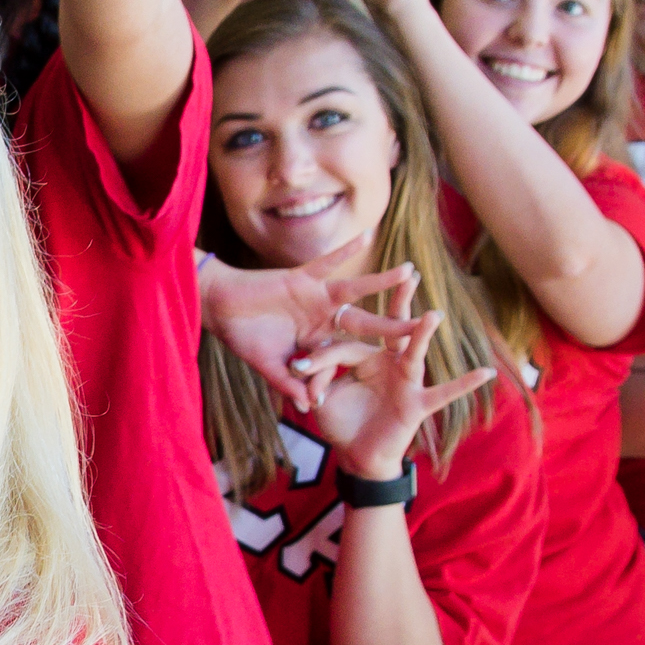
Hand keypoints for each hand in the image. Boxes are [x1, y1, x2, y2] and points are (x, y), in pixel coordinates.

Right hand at [199, 234, 419, 408]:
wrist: (219, 307)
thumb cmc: (241, 336)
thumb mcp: (268, 366)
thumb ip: (289, 383)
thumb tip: (310, 407)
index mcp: (317, 340)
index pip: (349, 353)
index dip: (369, 362)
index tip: (398, 369)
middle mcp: (323, 318)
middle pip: (365, 323)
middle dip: (393, 325)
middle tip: (425, 324)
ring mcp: (315, 297)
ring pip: (355, 290)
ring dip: (381, 282)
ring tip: (409, 273)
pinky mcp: (302, 278)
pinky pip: (328, 262)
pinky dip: (345, 249)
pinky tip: (368, 237)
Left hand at [312, 309, 496, 479]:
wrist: (356, 455)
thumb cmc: (342, 421)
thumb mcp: (323, 398)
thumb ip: (315, 380)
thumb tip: (304, 369)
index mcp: (364, 358)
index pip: (344, 347)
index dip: (319, 361)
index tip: (298, 370)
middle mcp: (388, 364)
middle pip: (393, 329)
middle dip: (400, 301)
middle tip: (408, 272)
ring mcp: (406, 382)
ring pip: (415, 355)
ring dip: (423, 335)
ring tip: (433, 315)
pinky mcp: (417, 404)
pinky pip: (444, 394)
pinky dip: (464, 385)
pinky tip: (486, 373)